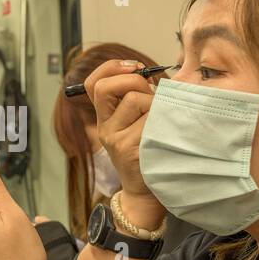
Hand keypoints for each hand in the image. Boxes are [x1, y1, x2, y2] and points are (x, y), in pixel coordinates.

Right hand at [84, 59, 166, 224]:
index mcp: (105, 118)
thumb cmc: (149, 153)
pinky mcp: (130, 149)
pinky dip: (162, 119)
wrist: (147, 192)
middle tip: (151, 96)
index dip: (111, 67)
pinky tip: (165, 132)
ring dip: (155, 102)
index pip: (93, 84)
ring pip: (135, 100)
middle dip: (135, 82)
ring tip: (161, 119)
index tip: (135, 67)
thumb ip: (139, 100)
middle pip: (107, 87)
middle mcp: (105, 128)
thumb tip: (154, 77)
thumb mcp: (137, 124)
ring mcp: (115, 140)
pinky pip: (149, 119)